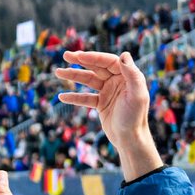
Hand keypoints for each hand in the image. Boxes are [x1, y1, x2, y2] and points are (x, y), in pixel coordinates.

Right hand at [53, 51, 162, 177]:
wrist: (130, 140)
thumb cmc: (135, 118)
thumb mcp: (136, 95)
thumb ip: (132, 74)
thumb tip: (124, 54)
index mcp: (127, 76)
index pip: (108, 61)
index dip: (93, 57)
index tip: (79, 56)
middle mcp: (117, 81)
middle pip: (96, 67)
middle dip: (80, 61)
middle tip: (66, 55)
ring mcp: (108, 92)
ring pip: (88, 80)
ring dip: (73, 75)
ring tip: (58, 72)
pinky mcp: (101, 104)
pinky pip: (85, 97)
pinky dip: (74, 97)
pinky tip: (62, 96)